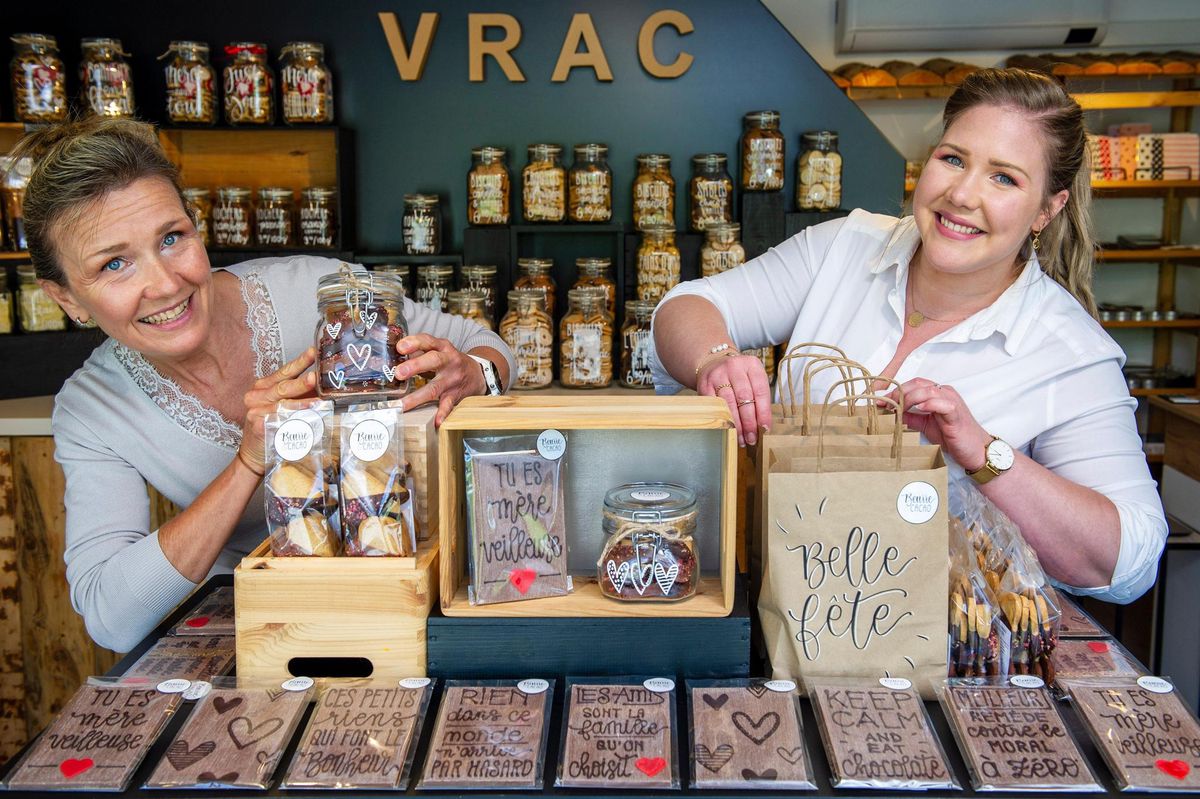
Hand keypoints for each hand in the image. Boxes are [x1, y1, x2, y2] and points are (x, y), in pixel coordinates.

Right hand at [239, 348, 318, 474]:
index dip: (299, 362)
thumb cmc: (272, 427)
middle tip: (315, 376)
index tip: (313, 353)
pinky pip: (280, 421)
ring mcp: (255, 411)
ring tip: (318, 400)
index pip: (284, 372)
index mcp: (263, 386)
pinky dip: (295, 420)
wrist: (254, 453)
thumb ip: (300, 394)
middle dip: (301, 382)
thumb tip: (324, 382)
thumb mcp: (284, 405)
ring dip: (302, 403)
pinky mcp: (258, 426)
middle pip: (283, 387)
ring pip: (282, 404)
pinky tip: (307, 418)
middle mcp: (256, 396)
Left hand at [394, 333, 485, 425]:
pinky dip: (443, 413)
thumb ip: (419, 351)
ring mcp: (452, 380)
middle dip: (415, 366)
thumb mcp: (439, 350)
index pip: (428, 341)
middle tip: (399, 373)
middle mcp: (449, 362)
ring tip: (402, 404)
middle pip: (433, 361)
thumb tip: (394, 355)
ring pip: (435, 387)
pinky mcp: (455, 395)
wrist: (477, 374)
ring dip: (418, 397)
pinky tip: (436, 421)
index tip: (400, 347)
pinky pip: (448, 405)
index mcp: (443, 348)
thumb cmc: (451, 362)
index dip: (414, 343)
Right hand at [698, 354, 771, 446]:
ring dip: (735, 424)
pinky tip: (726, 430)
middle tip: (752, 438)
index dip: (763, 413)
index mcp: (752, 365)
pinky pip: (714, 406)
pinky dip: (721, 420)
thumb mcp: (752, 379)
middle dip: (749, 422)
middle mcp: (735, 367)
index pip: (761, 391)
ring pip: (728, 403)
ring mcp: (718, 375)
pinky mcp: (705, 384)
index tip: (765, 429)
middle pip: (744, 398)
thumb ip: (759, 398)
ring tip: (740, 438)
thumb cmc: (738, 377)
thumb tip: (763, 427)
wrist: (713, 365)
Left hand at [890, 378, 989, 470]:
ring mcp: (952, 401)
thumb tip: (891, 414)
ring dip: (909, 398)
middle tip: (885, 404)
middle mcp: (945, 393)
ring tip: (897, 408)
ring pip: (928, 390)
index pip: (913, 384)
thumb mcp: (925, 425)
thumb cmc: (952, 436)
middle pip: (918, 384)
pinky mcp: (957, 413)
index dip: (895, 391)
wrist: (974, 450)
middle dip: (898, 393)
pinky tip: (919, 408)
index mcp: (937, 394)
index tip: (879, 401)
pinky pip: (943, 403)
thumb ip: (911, 418)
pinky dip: (930, 404)